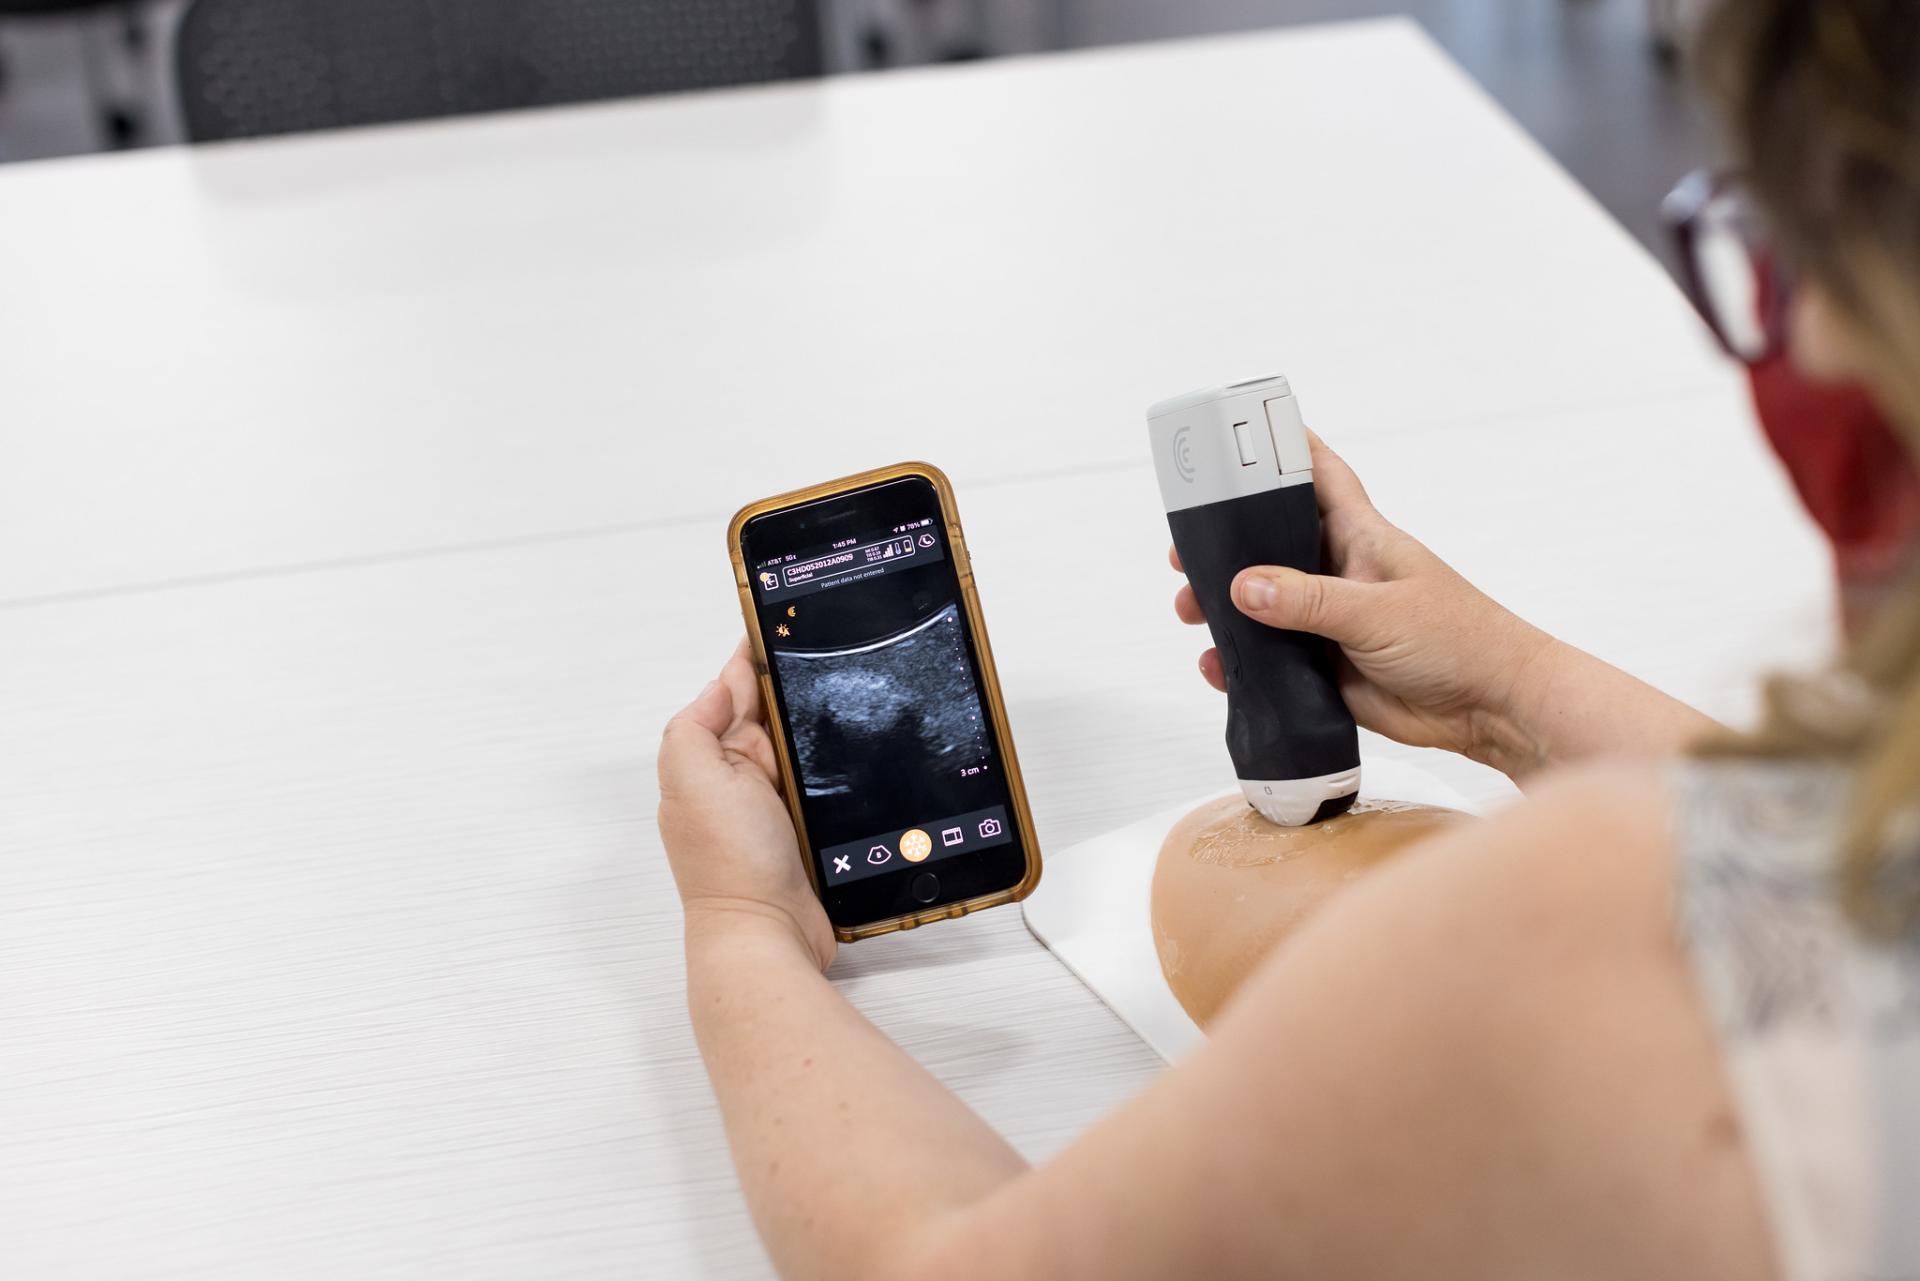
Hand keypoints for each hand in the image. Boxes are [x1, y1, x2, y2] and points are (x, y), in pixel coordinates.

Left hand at [658, 642, 835, 970]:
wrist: (768, 933)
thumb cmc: (728, 865)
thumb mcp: (692, 778)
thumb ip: (696, 723)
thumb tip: (723, 680)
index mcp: (706, 756)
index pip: (734, 689)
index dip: (758, 655)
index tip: (786, 621)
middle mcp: (739, 776)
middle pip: (775, 711)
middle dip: (798, 684)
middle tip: (832, 646)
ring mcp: (776, 801)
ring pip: (806, 742)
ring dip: (824, 724)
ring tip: (853, 688)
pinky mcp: (809, 824)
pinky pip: (826, 777)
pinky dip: (840, 762)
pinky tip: (862, 746)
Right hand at [1172, 431, 1559, 774]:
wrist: (1491, 708)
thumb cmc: (1462, 639)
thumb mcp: (1378, 611)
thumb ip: (1310, 600)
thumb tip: (1245, 587)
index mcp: (1362, 537)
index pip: (1320, 476)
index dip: (1285, 450)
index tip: (1243, 433)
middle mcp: (1341, 573)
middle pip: (1272, 544)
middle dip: (1227, 545)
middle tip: (1185, 551)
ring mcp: (1332, 622)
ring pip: (1264, 605)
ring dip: (1225, 608)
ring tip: (1191, 611)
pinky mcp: (1327, 668)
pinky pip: (1272, 661)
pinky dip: (1242, 664)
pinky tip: (1219, 668)